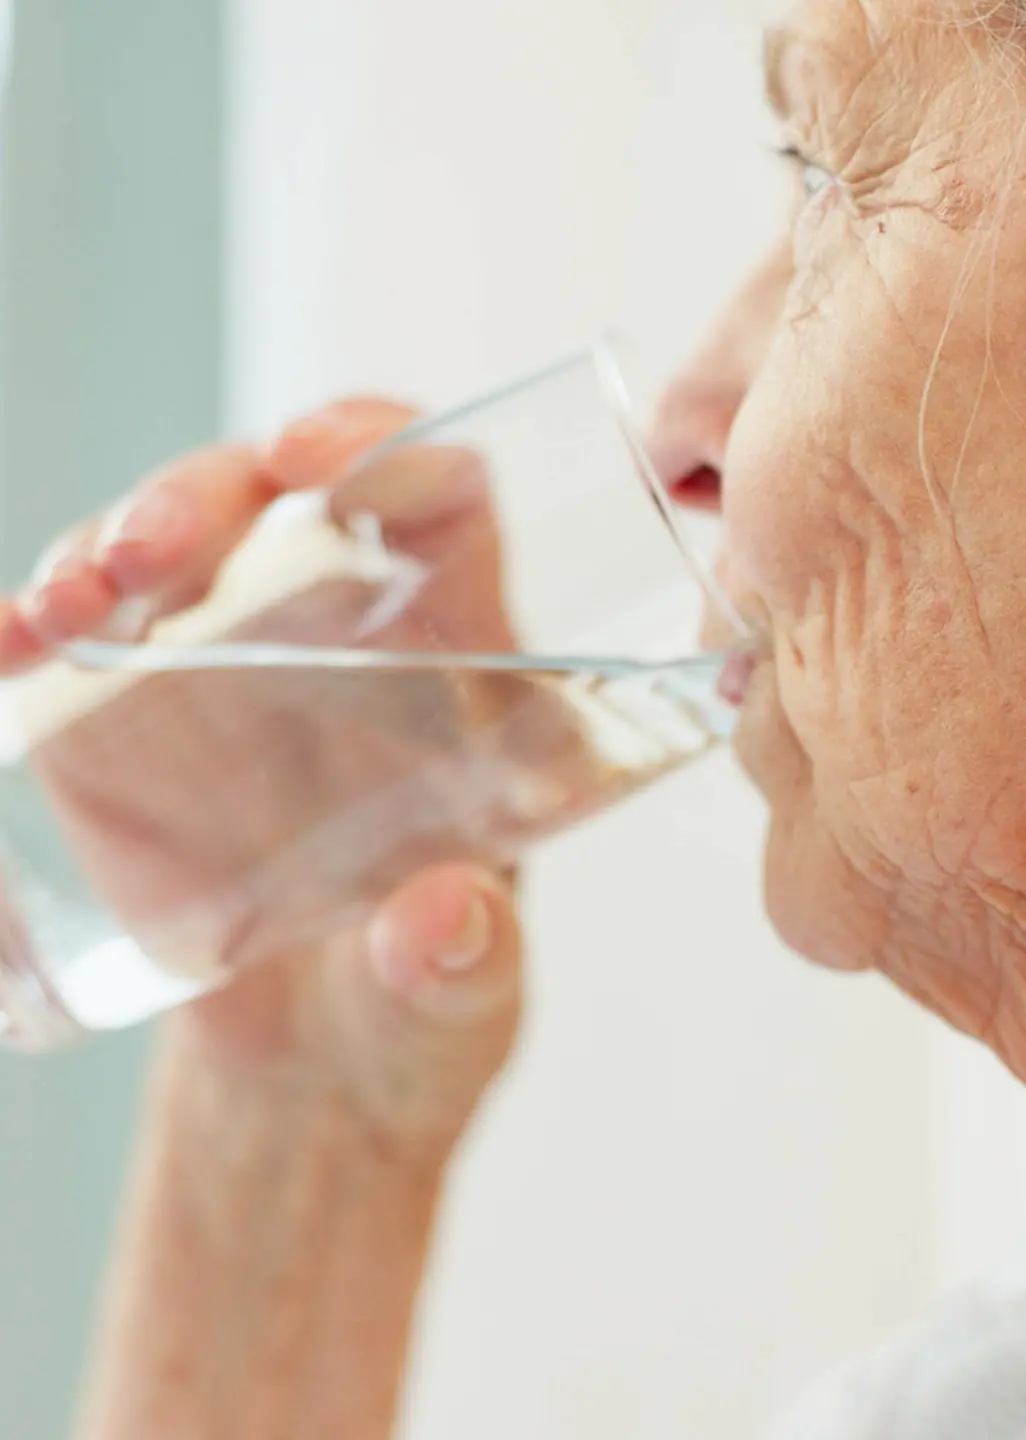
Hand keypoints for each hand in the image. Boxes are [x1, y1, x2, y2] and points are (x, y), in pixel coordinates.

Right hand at [0, 400, 524, 1152]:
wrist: (312, 1070)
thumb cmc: (420, 1013)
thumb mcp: (461, 1003)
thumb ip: (464, 968)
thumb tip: (446, 923)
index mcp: (468, 672)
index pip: (443, 506)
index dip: (390, 448)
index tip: (319, 457)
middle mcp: (354, 645)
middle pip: (288, 502)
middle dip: (213, 494)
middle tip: (153, 554)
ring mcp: (237, 671)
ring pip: (176, 548)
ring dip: (110, 545)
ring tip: (69, 610)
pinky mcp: (138, 721)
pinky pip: (85, 640)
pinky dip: (33, 626)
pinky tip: (9, 646)